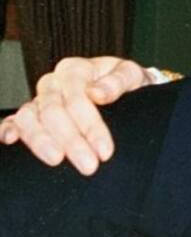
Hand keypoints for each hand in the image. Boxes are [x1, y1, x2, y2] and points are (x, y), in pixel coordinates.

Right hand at [0, 56, 153, 174]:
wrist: (125, 91)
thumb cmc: (127, 84)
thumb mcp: (131, 75)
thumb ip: (118, 81)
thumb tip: (97, 93)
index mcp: (75, 70)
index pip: (77, 99)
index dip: (90, 126)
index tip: (105, 152)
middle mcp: (53, 84)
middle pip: (52, 111)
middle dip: (71, 141)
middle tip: (89, 166)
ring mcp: (39, 100)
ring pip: (28, 117)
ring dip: (40, 141)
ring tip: (56, 160)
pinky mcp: (31, 116)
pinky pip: (13, 121)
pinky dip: (6, 129)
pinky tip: (10, 141)